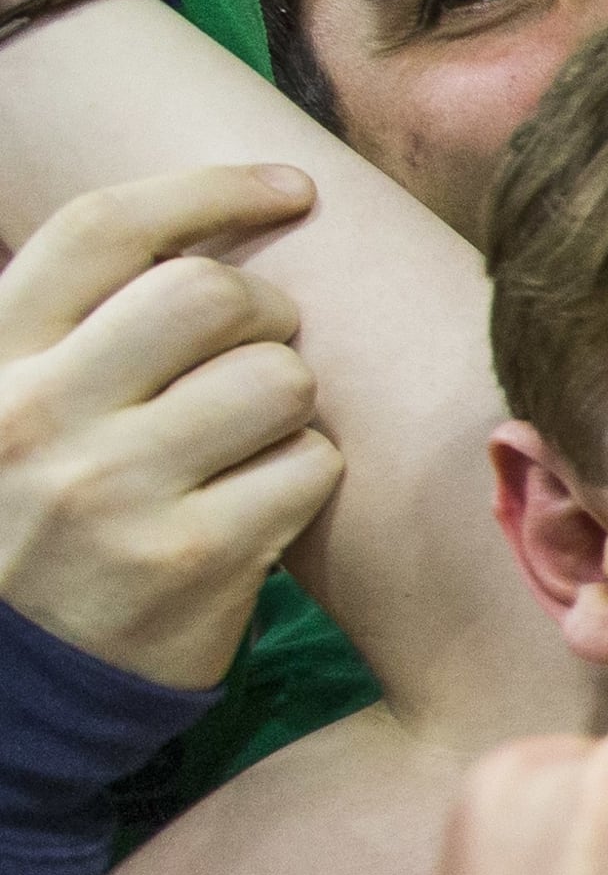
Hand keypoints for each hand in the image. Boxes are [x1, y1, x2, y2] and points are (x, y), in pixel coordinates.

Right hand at [0, 165, 337, 688]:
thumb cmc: (40, 522)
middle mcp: (38, 416)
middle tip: (263, 352)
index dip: (210, 187)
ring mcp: (112, 490)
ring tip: (251, 442)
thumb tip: (210, 218)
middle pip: (211, 294)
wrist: (18, 686)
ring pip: (278, 380)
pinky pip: (311, 466)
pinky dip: (308, 478)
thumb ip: (81, 326)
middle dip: (268, 314)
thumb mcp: (18, 410)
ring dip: (292, 405)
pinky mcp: (190, 558)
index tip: (290, 188)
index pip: (103, 230)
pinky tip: (262, 506)